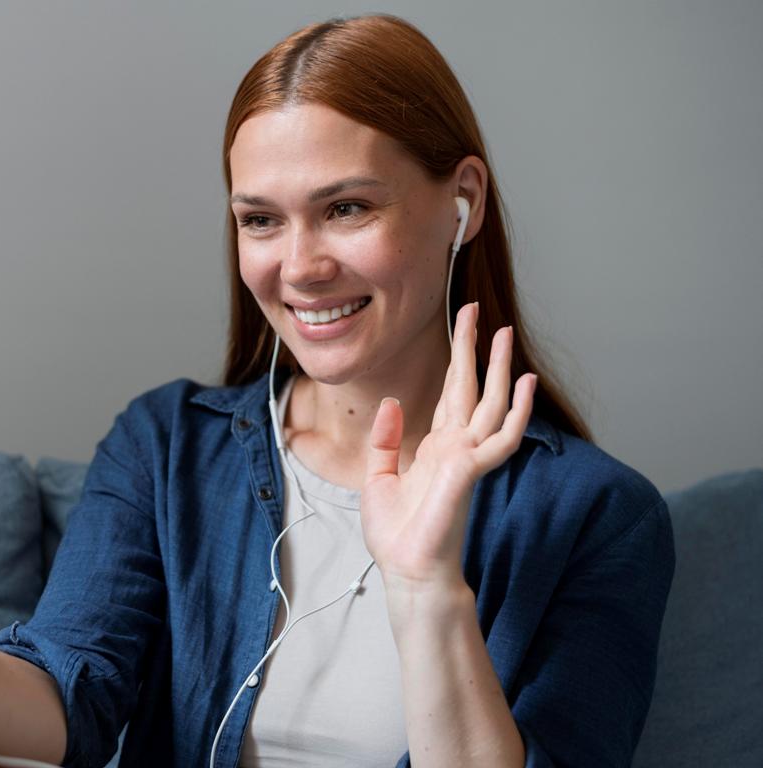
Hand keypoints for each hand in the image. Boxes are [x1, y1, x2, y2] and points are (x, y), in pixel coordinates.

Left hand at [359, 302, 536, 596]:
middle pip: (471, 387)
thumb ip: (387, 440)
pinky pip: (501, 437)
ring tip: (506, 334)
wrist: (407, 570)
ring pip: (491, 403)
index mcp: (436, 446)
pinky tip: (524, 384)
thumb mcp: (379, 477)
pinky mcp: (471, 471)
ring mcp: (467, 458)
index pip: (450, 393)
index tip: (460, 328)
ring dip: (499, 368)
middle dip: (475, 349)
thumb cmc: (398, 534)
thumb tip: (391, 403)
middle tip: (477, 311)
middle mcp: (456, 447)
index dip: (456, 361)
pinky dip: (516, 410)